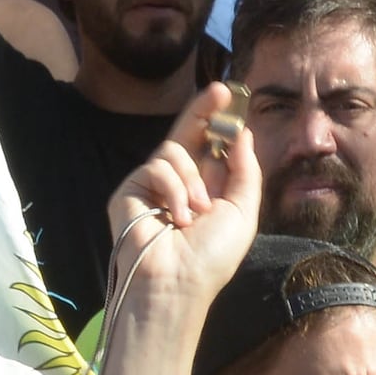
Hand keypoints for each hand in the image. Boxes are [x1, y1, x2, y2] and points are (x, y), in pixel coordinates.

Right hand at [104, 78, 263, 323]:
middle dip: (203, 110)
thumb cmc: (211, 257)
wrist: (176, 283)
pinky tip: (176, 217)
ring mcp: (152, 185)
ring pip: (173, 150)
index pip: (210, 145)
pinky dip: (173, 190)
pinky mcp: (130, 190)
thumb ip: (244, 172)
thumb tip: (242, 134)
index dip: (219, 121)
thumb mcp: (242, 212)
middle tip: (219, 91)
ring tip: (197, 212)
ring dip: (192, 180)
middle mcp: (179, 182)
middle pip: (187, 133)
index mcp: (206, 187)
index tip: (232, 98)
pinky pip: (156, 167)